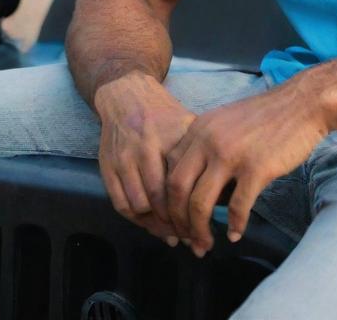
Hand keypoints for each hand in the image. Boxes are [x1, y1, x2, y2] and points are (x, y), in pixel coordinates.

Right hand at [93, 71, 195, 243]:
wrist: (127, 96)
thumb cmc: (164, 114)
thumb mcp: (188, 124)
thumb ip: (203, 152)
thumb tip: (228, 186)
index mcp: (171, 137)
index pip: (184, 182)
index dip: (195, 209)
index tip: (208, 227)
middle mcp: (146, 149)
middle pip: (161, 199)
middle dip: (177, 224)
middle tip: (193, 239)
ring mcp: (124, 159)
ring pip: (139, 206)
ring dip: (157, 227)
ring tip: (175, 236)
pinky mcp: (108, 168)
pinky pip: (121, 204)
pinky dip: (137, 220)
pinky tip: (152, 226)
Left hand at [164, 79, 327, 256]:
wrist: (302, 103)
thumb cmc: (267, 116)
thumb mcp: (225, 122)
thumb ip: (205, 146)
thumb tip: (194, 186)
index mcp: (199, 129)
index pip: (168, 171)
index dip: (167, 201)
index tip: (175, 219)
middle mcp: (209, 140)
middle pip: (177, 190)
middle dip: (178, 221)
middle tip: (186, 239)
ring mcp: (231, 155)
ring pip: (200, 204)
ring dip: (199, 231)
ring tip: (205, 245)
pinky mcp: (256, 168)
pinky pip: (236, 207)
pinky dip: (234, 225)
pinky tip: (236, 234)